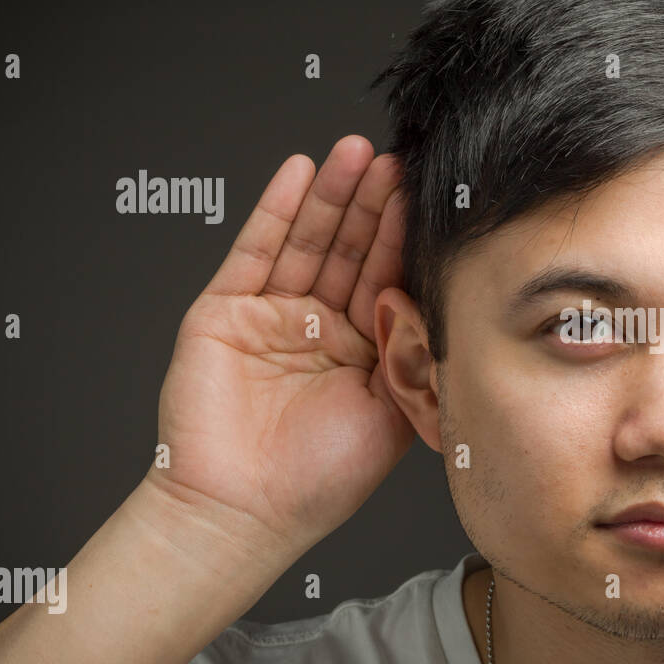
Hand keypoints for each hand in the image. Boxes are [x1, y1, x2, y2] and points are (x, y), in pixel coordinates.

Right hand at [143, 135, 415, 559]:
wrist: (247, 511)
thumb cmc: (322, 477)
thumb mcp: (393, 408)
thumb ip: (413, 349)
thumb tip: (438, 296)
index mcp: (362, 350)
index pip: (386, 278)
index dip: (403, 238)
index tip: (427, 195)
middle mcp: (318, 328)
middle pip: (349, 250)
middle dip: (371, 205)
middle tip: (395, 160)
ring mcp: (271, 316)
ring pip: (307, 242)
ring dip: (331, 196)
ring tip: (354, 152)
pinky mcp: (225, 311)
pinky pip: (254, 251)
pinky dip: (277, 211)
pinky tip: (299, 173)